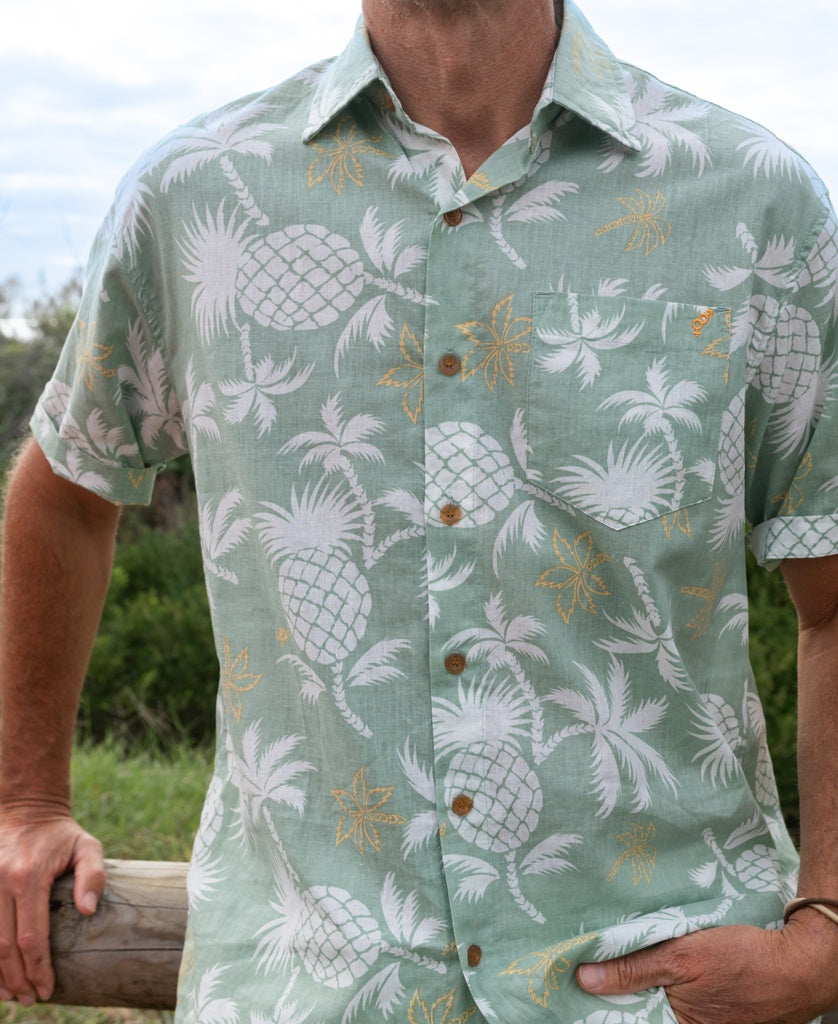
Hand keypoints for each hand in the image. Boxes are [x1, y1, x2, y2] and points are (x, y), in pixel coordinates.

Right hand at [0, 809, 104, 1004]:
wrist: (25, 809)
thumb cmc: (61, 834)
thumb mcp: (86, 846)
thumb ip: (93, 875)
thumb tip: (88, 911)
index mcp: (28, 877)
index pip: (31, 936)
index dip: (38, 968)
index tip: (48, 989)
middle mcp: (1, 884)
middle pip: (4, 946)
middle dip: (17, 978)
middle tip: (32, 999)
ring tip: (13, 995)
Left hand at [576, 913, 837, 1023]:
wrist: (801, 962)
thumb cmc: (745, 961)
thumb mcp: (683, 958)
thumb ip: (634, 969)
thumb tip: (584, 979)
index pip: (630, 1016)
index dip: (605, 999)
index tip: (579, 979)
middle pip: (645, 1008)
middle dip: (623, 987)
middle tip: (595, 960)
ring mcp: (709, 1021)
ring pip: (664, 1000)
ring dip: (647, 979)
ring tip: (622, 954)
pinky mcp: (720, 1009)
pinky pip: (683, 996)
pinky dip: (670, 978)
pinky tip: (658, 956)